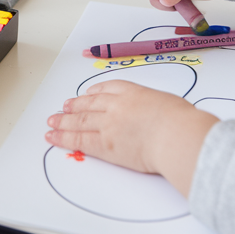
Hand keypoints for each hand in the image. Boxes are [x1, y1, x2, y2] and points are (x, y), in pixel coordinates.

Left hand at [45, 81, 218, 194]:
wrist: (176, 136)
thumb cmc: (182, 121)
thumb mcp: (169, 104)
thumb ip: (156, 108)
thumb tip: (159, 116)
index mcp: (133, 92)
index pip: (108, 88)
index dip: (94, 92)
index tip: (87, 94)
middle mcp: (116, 105)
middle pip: (90, 103)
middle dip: (74, 106)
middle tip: (64, 107)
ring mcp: (108, 124)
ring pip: (80, 120)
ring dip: (63, 121)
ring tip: (52, 121)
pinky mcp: (105, 145)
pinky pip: (78, 140)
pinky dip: (63, 138)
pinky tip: (52, 136)